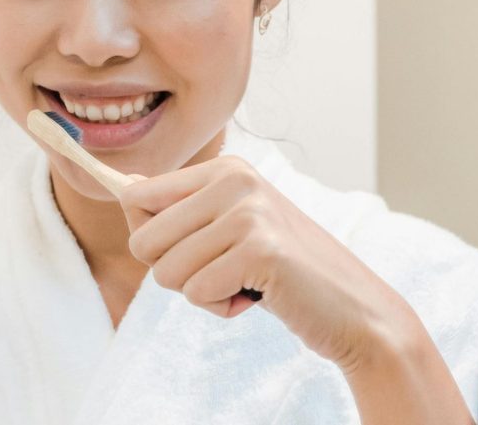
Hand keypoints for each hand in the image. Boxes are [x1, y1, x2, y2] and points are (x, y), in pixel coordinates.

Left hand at [118, 154, 414, 368]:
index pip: (135, 197)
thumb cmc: (283, 272)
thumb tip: (123, 187)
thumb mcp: (231, 226)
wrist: (354, 309)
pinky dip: (222, 307)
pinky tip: (259, 295)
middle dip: (175, 272)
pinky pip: (197, 293)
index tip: (191, 250)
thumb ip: (182, 208)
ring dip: (202, 293)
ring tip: (246, 282)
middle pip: (142, 240)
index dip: (150, 239)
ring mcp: (248, 211)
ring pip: (166, 272)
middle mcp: (234, 179)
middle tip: (223, 271)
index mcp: (224, 168)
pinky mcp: (260, 248)